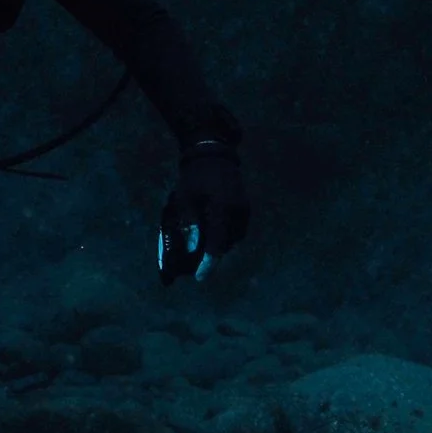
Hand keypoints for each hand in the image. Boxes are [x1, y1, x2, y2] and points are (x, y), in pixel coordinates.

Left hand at [159, 144, 248, 282]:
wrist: (214, 155)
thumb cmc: (195, 176)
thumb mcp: (186, 196)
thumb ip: (190, 222)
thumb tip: (192, 248)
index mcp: (223, 206)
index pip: (217, 242)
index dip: (209, 262)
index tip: (200, 278)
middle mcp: (238, 211)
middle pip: (226, 243)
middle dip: (211, 255)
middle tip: (194, 262)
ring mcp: (244, 210)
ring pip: (232, 239)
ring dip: (217, 245)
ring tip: (199, 247)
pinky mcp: (245, 209)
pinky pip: (236, 230)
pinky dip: (223, 236)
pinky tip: (209, 234)